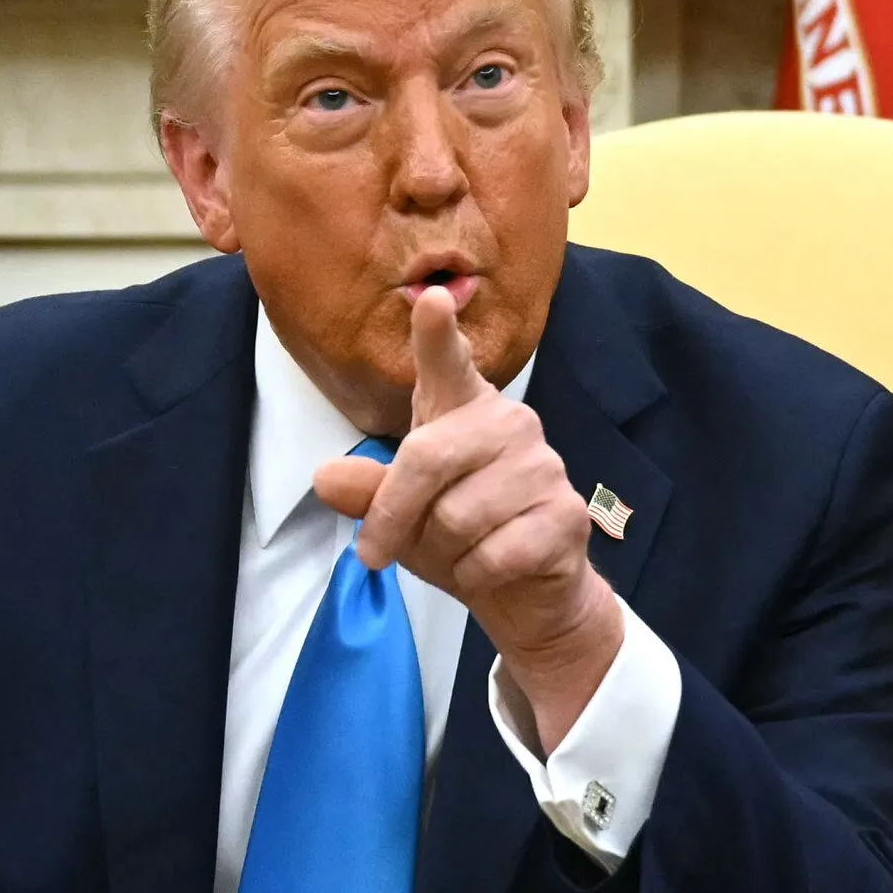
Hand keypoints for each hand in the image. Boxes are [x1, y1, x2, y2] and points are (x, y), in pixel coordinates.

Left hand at [314, 286, 621, 752]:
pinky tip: (492, 568)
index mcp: (463, 410)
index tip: (431, 299)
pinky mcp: (566, 515)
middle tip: (374, 553)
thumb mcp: (399, 515)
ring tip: (461, 552)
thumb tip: (326, 478)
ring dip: (443, 553)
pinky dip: (475, 576)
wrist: (525, 593)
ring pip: (458, 517)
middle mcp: (509, 423)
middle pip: (426, 459)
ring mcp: (544, 467)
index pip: (447, 363)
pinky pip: (493, 553)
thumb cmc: (457, 538)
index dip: (437, 333)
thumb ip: (366, 492)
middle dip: (392, 516)